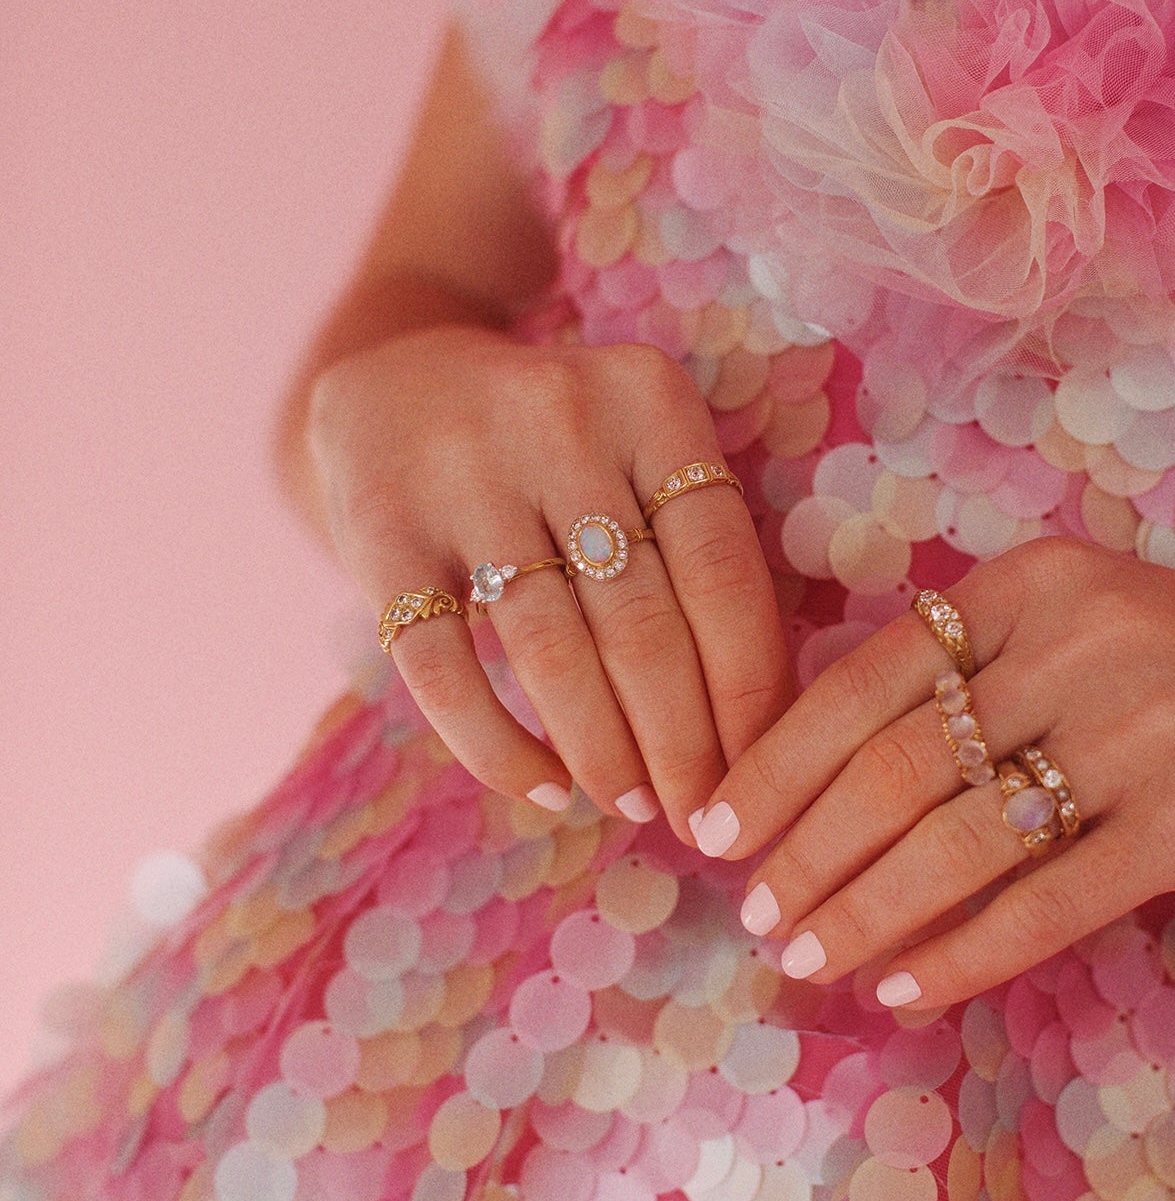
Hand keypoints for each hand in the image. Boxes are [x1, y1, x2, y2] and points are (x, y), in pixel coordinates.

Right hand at [307, 324, 793, 838]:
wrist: (394, 386)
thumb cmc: (558, 448)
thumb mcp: (640, 448)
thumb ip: (697, 546)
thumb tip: (765, 718)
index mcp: (650, 401)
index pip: (724, 570)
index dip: (750, 688)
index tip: (762, 770)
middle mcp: (561, 423)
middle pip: (644, 622)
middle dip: (683, 743)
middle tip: (700, 814)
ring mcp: (463, 476)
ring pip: (554, 653)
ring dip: (604, 752)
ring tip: (634, 804)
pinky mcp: (382, 532)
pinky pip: (446, 671)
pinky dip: (498, 748)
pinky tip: (545, 788)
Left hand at [688, 538, 1174, 1008]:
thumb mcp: (1084, 633)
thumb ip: (972, 678)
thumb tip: (822, 776)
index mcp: (1031, 582)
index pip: (865, 676)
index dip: (778, 761)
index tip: (714, 826)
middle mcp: (1076, 639)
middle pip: (895, 762)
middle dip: (804, 848)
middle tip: (750, 911)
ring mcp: (1140, 726)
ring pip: (957, 837)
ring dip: (863, 909)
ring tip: (804, 957)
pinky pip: (1047, 902)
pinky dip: (963, 955)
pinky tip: (905, 989)